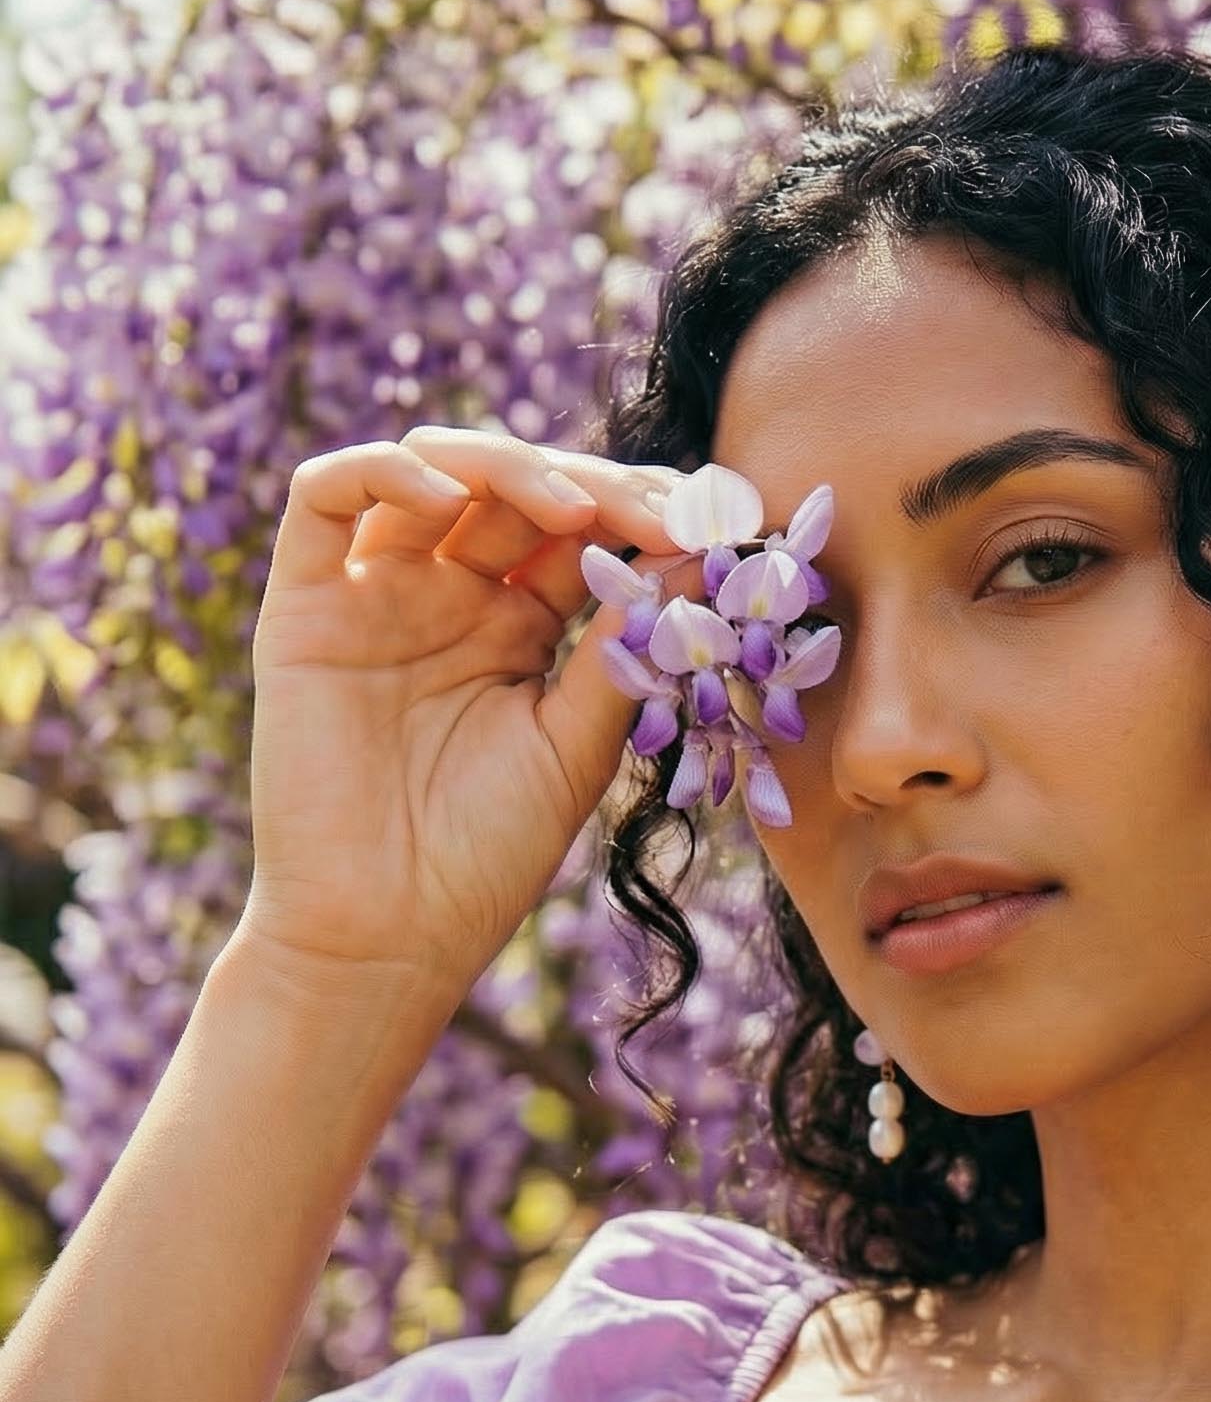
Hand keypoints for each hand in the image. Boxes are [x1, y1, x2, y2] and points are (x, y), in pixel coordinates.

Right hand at [237, 425, 706, 996]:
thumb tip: (702, 558)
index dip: (643, 510)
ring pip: (431, 470)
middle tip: (662, 512)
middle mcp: (448, 594)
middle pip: (517, 488)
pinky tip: (452, 499)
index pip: (582, 529)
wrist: (389, 936)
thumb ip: (625, 645)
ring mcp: (375, 594)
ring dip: (507, 466)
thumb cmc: (490, 853)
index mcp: (519, 625)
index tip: (716, 523)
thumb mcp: (580, 741)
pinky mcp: (304, 607)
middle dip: (595, 483)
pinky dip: (386, 471)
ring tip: (575, 509)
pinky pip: (326, 497)